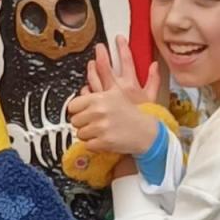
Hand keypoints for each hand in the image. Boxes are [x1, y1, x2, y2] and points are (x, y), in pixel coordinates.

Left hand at [65, 40, 162, 164]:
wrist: (147, 131)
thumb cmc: (132, 112)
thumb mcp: (117, 91)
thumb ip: (101, 81)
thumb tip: (90, 75)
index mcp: (100, 97)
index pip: (72, 105)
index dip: (76, 110)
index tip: (81, 112)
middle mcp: (99, 111)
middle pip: (74, 120)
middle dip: (83, 123)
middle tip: (93, 122)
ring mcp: (102, 127)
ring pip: (80, 134)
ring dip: (88, 134)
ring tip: (99, 131)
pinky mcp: (104, 142)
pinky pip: (88, 145)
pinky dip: (94, 144)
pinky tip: (102, 139)